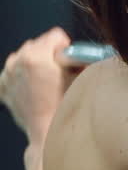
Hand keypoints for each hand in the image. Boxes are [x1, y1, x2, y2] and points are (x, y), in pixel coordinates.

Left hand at [0, 28, 77, 146]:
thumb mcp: (79, 77)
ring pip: (26, 56)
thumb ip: (78, 57)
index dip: (66, 48)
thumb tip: (79, 51)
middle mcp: (18, 61)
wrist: (48, 133)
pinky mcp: (4, 86)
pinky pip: (15, 70)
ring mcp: (8, 74)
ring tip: (46, 84)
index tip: (68, 62)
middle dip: (49, 56)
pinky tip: (33, 89)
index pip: (56, 36)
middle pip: (39, 44)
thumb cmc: (64, 108)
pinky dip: (24, 76)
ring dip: (36, 65)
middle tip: (58, 75)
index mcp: (35, 55)